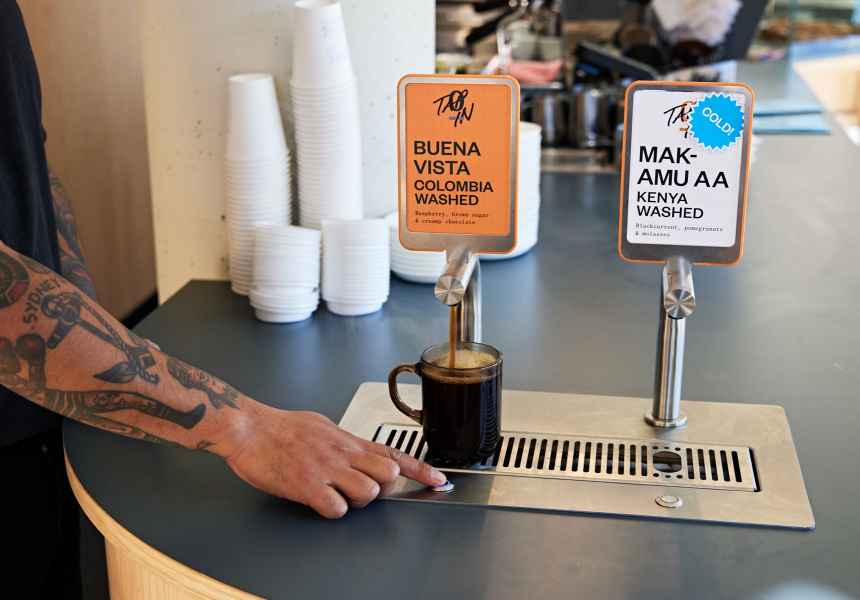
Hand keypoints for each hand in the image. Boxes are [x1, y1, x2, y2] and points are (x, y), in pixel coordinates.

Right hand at [221, 403, 446, 517]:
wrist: (246, 428)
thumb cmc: (277, 427)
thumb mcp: (319, 425)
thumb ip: (340, 440)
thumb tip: (352, 448)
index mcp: (346, 439)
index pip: (393, 453)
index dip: (420, 469)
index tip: (438, 480)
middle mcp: (341, 453)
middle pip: (388, 475)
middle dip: (382, 489)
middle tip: (362, 490)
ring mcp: (326, 469)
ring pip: (367, 495)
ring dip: (356, 502)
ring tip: (335, 494)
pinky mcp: (308, 486)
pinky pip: (336, 509)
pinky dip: (331, 511)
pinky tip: (319, 501)